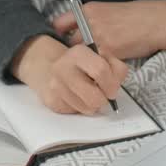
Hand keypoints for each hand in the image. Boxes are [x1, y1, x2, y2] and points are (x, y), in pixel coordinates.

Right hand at [10, 36, 127, 114]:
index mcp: (78, 53)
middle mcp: (63, 67)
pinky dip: (80, 108)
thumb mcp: (101, 57)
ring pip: (86, 108)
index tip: (113, 88)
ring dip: (93, 105)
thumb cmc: (82, 65)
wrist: (50, 69)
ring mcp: (55, 85)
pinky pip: (75, 112)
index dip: (111, 84)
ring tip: (89, 95)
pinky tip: (77, 97)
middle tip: (104, 96)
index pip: (100, 70)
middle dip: (103, 100)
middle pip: (94, 97)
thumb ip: (116, 67)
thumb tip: (115, 85)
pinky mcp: (51, 100)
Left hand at [51, 0, 165, 59]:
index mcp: (89, 10)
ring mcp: (97, 36)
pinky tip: (105, 68)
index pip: (59, 24)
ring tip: (92, 67)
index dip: (59, 36)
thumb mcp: (110, 11)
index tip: (62, 44)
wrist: (158, 21)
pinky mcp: (108, 50)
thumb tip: (79, 35)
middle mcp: (89, 21)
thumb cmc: (137, 17)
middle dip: (73, 53)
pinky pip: (96, 63)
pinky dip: (98, 68)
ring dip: (85, 62)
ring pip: (81, 55)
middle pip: (69, 43)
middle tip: (81, 60)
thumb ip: (92, 21)